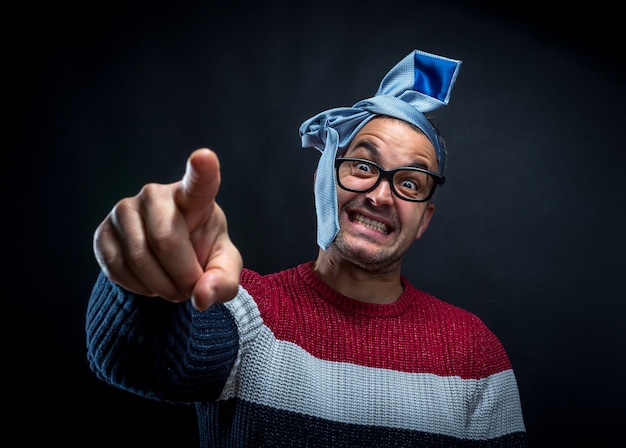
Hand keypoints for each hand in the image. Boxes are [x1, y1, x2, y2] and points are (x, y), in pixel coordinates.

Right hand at [93, 148, 242, 310]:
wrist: (169, 261)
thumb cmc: (201, 253)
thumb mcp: (223, 268)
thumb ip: (223, 282)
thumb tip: (201, 296)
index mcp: (195, 197)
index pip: (199, 181)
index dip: (202, 169)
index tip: (205, 157)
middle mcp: (156, 194)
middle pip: (166, 239)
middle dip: (181, 276)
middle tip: (189, 288)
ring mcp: (125, 209)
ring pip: (139, 257)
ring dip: (161, 287)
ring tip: (173, 288)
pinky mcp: (102, 231)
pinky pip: (116, 267)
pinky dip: (138, 288)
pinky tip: (150, 284)